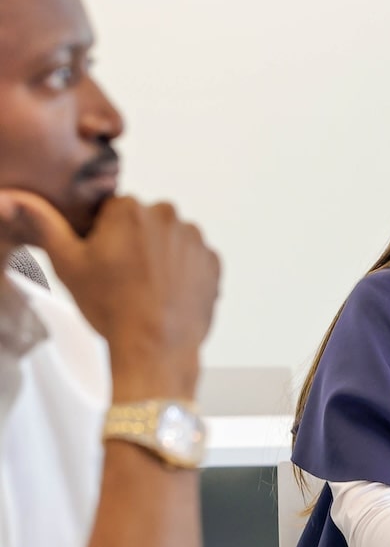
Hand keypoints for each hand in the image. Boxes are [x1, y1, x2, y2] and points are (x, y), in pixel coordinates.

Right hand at [0, 189, 220, 399]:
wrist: (154, 347)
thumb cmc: (112, 307)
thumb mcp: (67, 263)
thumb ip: (42, 224)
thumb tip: (14, 199)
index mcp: (131, 209)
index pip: (113, 212)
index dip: (105, 237)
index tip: (104, 261)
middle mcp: (169, 217)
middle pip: (145, 224)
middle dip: (135, 244)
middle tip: (123, 279)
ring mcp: (195, 241)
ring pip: (170, 241)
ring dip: (160, 257)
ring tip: (145, 289)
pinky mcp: (213, 264)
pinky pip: (194, 261)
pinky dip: (183, 274)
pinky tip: (167, 294)